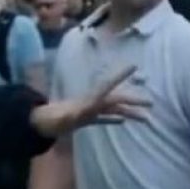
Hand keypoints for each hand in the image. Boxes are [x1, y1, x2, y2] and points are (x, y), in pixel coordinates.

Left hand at [30, 66, 149, 138]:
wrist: (37, 123)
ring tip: (146, 119)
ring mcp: (89, 111)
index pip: (107, 86)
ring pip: (114, 110)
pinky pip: (103, 118)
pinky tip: (123, 121)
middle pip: (116, 100)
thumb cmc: (49, 120)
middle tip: (152, 103)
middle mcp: (91, 103)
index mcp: (88, 100)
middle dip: (133, 101)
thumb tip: (81, 110)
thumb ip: (73, 115)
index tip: (133, 66)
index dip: (119, 76)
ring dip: (129, 112)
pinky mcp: (85, 119)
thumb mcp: (62, 118)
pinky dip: (113, 119)